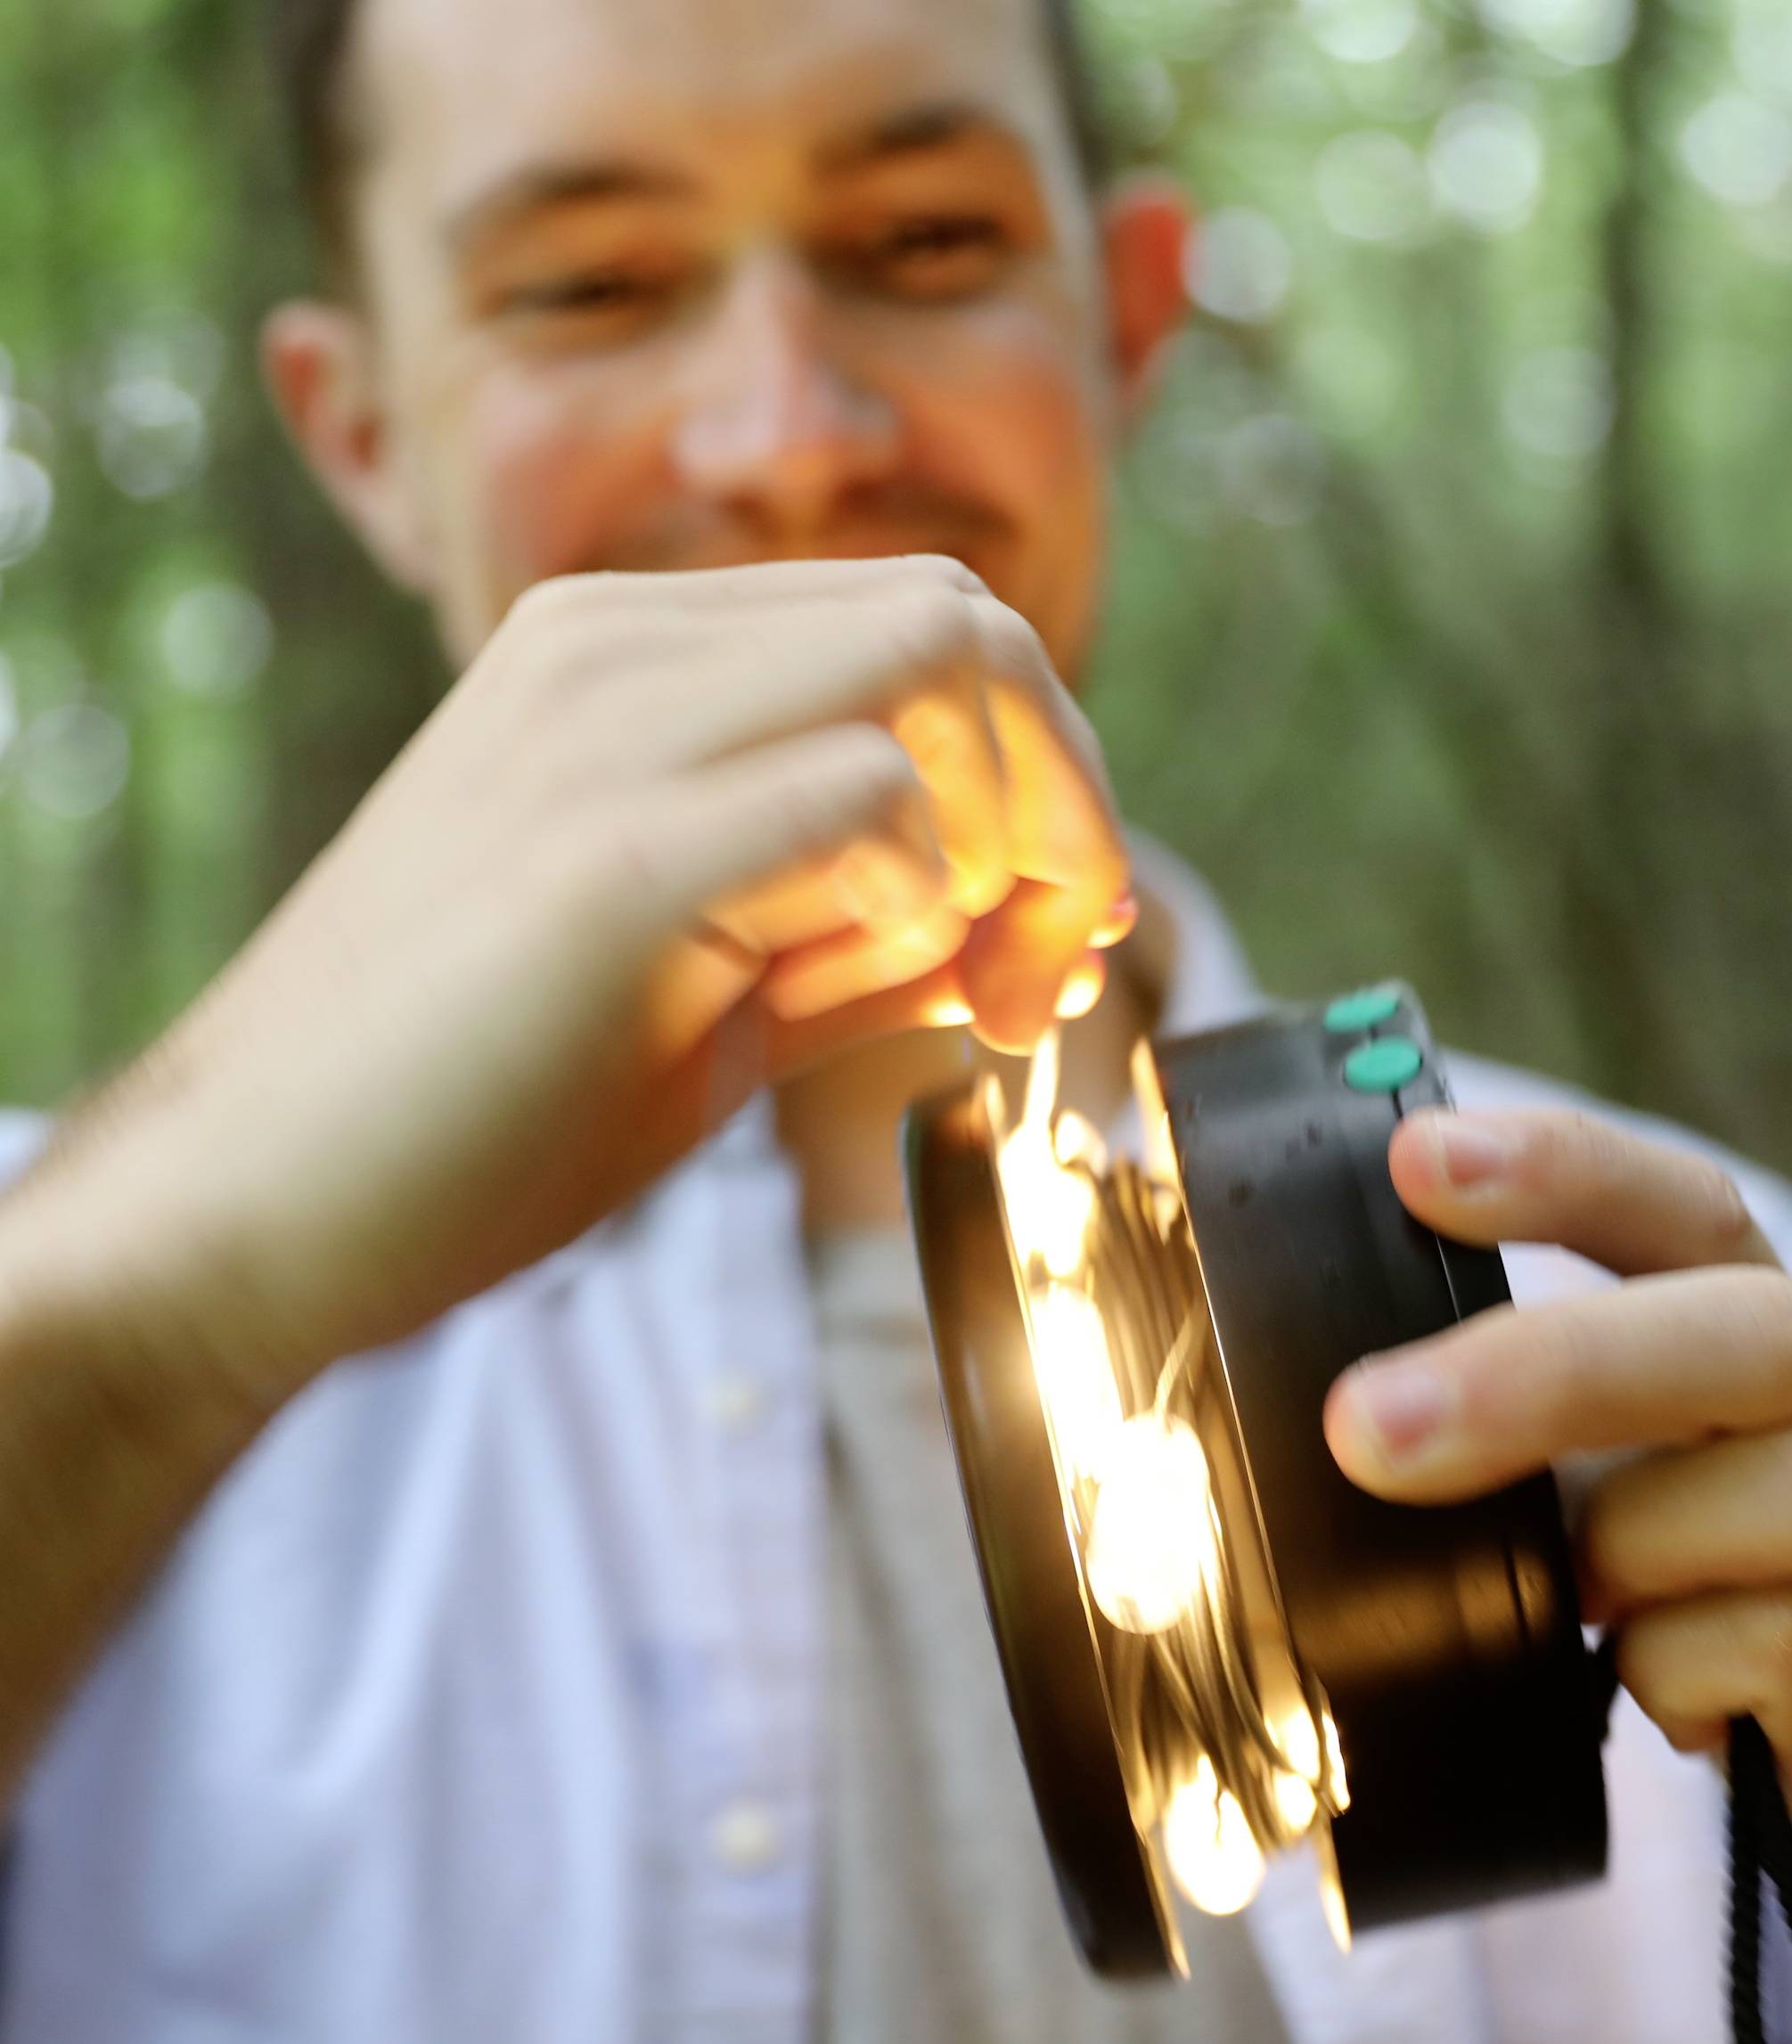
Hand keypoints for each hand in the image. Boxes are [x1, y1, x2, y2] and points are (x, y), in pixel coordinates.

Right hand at [87, 556, 1128, 1398]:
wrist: (257, 1212)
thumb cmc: (478, 1112)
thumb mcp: (710, 996)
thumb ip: (856, 936)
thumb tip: (1014, 928)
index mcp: (626, 660)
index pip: (926, 628)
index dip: (1042, 775)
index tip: (1051, 941)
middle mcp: (614, 651)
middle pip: (964, 617)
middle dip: (1068, 794)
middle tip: (1056, 963)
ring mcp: (603, 731)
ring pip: (944, 661)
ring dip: (1021, 840)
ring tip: (984, 991)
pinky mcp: (609, 851)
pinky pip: (871, 792)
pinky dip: (929, 900)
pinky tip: (881, 990)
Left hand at [1323, 1102, 1791, 2037]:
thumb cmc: (1782, 1656)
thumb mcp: (1655, 1522)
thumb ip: (1550, 1467)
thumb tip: (1345, 1434)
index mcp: (1768, 1370)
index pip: (1691, 1217)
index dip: (1567, 1168)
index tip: (1416, 1157)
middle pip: (1760, 1324)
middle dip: (1555, 1363)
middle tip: (1364, 1428)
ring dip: (1643, 1540)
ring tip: (1577, 1610)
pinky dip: (1684, 1674)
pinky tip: (1664, 1709)